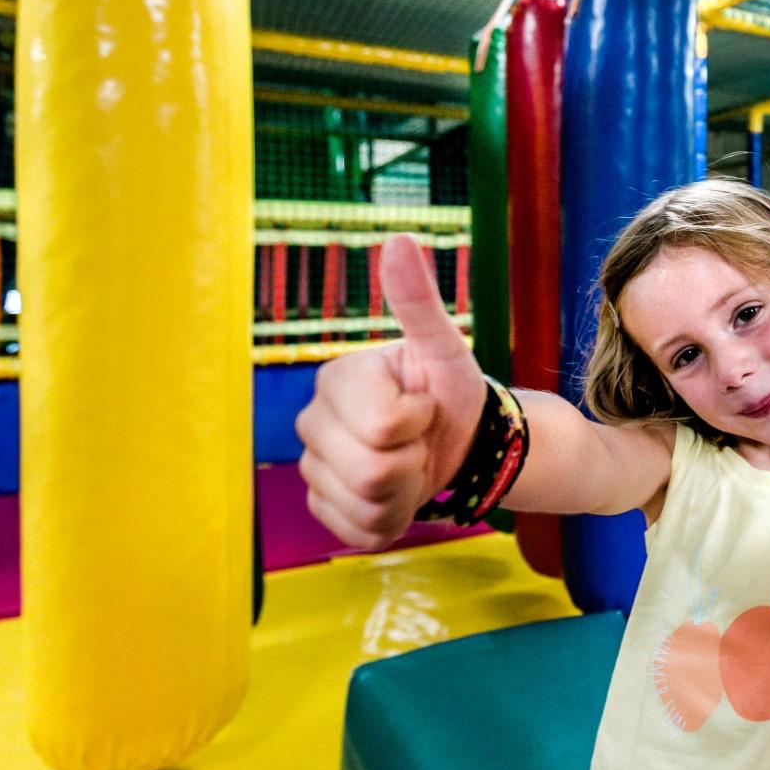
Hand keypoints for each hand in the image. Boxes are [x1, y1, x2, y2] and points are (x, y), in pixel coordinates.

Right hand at [295, 235, 486, 548]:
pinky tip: (398, 494)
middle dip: (414, 461)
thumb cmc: (449, 392)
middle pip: (370, 470)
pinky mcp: (323, 507)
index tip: (423, 405)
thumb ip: (420, 301)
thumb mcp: (445, 348)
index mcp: (336, 378)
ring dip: (406, 492)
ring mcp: (313, 468)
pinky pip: (358, 530)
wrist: (457, 443)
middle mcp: (312, 422)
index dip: (418, 421)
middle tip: (420, 440)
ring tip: (412, 466)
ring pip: (365, 503)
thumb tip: (399, 239)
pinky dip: (390, 520)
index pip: (381, 425)